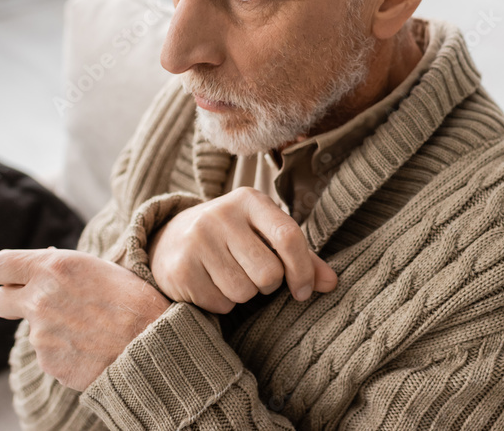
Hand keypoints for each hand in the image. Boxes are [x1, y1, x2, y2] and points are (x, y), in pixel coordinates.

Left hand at [0, 247, 170, 390]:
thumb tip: (43, 260)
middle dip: (13, 301)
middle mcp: (40, 299)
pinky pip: (49, 354)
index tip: (14, 277)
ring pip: (33, 330)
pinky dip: (66, 352)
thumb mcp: (100, 268)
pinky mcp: (48, 363)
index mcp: (53, 267)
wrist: (155, 344)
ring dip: (53, 330)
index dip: (4, 272)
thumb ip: (63, 268)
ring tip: (92, 329)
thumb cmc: (136, 300)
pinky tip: (93, 348)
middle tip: (39, 304)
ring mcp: (40, 334)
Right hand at [148, 187, 337, 313]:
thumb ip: (301, 257)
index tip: (302, 291)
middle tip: (253, 275)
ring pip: (244, 292)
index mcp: (249, 200)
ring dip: (244, 295)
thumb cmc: (233, 239)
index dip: (302, 270)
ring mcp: (197, 239)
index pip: (288, 236)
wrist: (170, 238)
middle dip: (267, 285)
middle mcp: (221, 214)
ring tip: (229, 276)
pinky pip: (220, 303)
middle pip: (268, 273)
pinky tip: (211, 284)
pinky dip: (222, 303)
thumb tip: (333, 283)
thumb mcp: (265, 236)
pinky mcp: (181, 267)